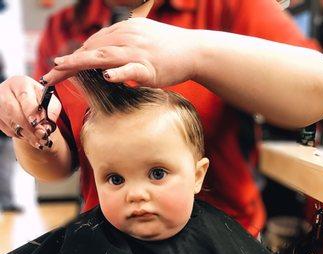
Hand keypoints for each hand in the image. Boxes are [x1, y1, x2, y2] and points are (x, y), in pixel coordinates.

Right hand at [0, 76, 60, 148]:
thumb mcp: (51, 103)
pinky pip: (8, 130)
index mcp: (21, 83)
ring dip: (27, 134)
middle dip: (29, 126)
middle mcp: (5, 91)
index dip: (31, 112)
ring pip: (10, 122)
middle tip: (41, 135)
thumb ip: (51, 113)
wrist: (27, 104)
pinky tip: (30, 136)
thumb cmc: (40, 101)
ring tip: (39, 139)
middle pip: (13, 110)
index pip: (24, 97)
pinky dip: (21, 136)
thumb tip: (46, 127)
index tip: (38, 123)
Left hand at [44, 18, 198, 87]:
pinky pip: (131, 68)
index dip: (73, 56)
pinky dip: (118, 71)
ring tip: (61, 70)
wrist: (194, 50)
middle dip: (68, 63)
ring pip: (103, 55)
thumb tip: (108, 61)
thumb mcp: (142, 39)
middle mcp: (126, 37)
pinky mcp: (149, 66)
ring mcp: (137, 51)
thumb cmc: (168, 48)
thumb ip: (123, 45)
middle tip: (49, 74)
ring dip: (80, 63)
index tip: (58, 68)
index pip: (93, 43)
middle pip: (91, 49)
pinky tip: (105, 75)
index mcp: (123, 31)